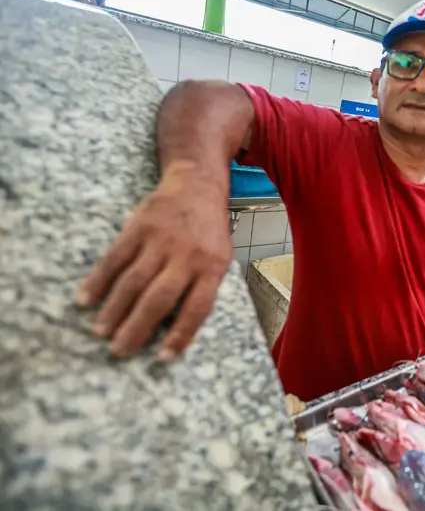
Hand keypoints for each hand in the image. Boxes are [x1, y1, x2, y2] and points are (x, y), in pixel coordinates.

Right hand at [77, 166, 232, 359]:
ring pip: (133, 281)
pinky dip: (98, 280)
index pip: (198, 307)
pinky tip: (85, 299)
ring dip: (115, 309)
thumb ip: (203, 287)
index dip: (181, 334)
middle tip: (119, 350)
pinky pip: (114, 258)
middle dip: (138, 327)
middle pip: (159, 298)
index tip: (164, 358)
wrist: (196, 185)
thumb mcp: (220, 257)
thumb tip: (179, 329)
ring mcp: (160, 240)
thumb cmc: (209, 231)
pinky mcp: (138, 228)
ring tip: (102, 332)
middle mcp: (187, 255)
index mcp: (212, 266)